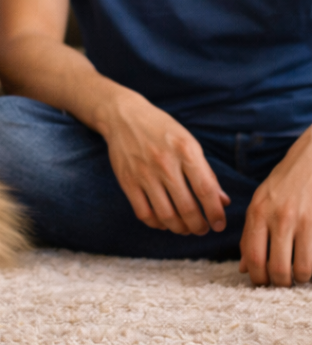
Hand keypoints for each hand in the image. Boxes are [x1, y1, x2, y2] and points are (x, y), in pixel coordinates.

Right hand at [98, 89, 229, 235]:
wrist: (123, 115)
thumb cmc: (161, 129)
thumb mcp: (188, 142)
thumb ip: (206, 172)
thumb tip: (223, 202)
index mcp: (185, 150)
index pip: (206, 191)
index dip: (216, 214)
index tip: (219, 225)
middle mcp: (164, 162)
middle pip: (187, 208)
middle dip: (199, 226)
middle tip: (202, 229)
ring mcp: (143, 172)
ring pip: (166, 215)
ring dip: (180, 229)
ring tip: (185, 228)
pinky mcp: (127, 180)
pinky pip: (144, 213)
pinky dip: (156, 224)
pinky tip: (163, 220)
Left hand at [239, 128, 311, 285]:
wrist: (308, 162)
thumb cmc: (281, 186)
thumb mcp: (258, 204)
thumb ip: (250, 234)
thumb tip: (243, 268)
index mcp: (256, 213)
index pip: (253, 257)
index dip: (257, 278)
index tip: (260, 284)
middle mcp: (277, 218)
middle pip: (276, 268)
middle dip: (278, 284)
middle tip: (280, 284)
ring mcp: (301, 221)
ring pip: (300, 270)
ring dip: (298, 280)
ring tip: (297, 276)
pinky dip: (311, 269)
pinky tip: (308, 265)